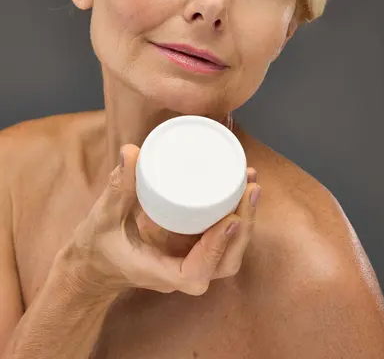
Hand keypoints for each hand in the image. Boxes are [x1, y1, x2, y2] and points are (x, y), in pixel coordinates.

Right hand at [62, 144, 260, 297]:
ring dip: (245, 220)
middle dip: (243, 227)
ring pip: (228, 252)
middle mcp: (181, 271)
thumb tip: (131, 151)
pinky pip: (221, 238)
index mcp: (160, 272)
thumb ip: (117, 187)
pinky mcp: (192, 249)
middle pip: (224, 262)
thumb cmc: (96, 247)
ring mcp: (189, 261)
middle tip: (250, 189)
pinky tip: (240, 187)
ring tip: (250, 185)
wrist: (93, 266)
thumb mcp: (103, 217)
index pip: (196, 272)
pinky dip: (235, 216)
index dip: (216, 248)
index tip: (229, 219)